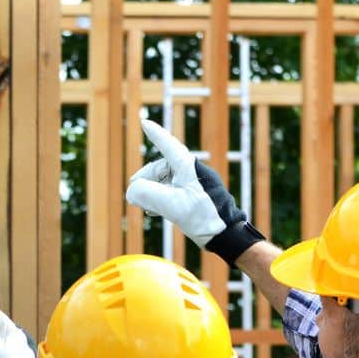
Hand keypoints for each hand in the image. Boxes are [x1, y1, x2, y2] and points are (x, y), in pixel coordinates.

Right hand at [125, 115, 265, 264]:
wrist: (226, 234)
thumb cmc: (204, 216)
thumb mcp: (172, 205)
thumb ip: (148, 194)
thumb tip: (132, 191)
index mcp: (189, 167)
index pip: (168, 145)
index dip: (156, 134)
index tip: (144, 123)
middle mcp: (191, 172)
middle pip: (161, 168)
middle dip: (145, 180)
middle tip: (133, 195)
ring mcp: (193, 184)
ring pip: (165, 182)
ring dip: (151, 192)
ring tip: (143, 206)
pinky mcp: (194, 197)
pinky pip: (172, 192)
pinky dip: (160, 198)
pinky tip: (153, 211)